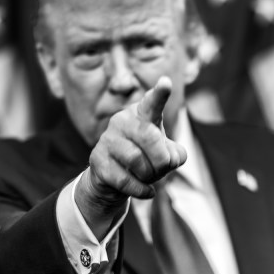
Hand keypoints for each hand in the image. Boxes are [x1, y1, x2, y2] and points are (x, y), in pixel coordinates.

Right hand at [76, 76, 187, 233]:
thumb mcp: (166, 154)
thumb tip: (170, 157)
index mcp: (142, 114)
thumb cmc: (145, 160)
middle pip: (151, 138)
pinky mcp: (97, 160)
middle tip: (162, 169)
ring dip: (150, 176)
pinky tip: (147, 191)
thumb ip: (176, 154)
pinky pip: (125, 180)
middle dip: (162, 160)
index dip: (160, 94)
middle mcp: (122, 120)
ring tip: (149, 177)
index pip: (152, 103)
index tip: (166, 82)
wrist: (112, 179)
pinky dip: (141, 190)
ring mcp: (108, 139)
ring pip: (137, 161)